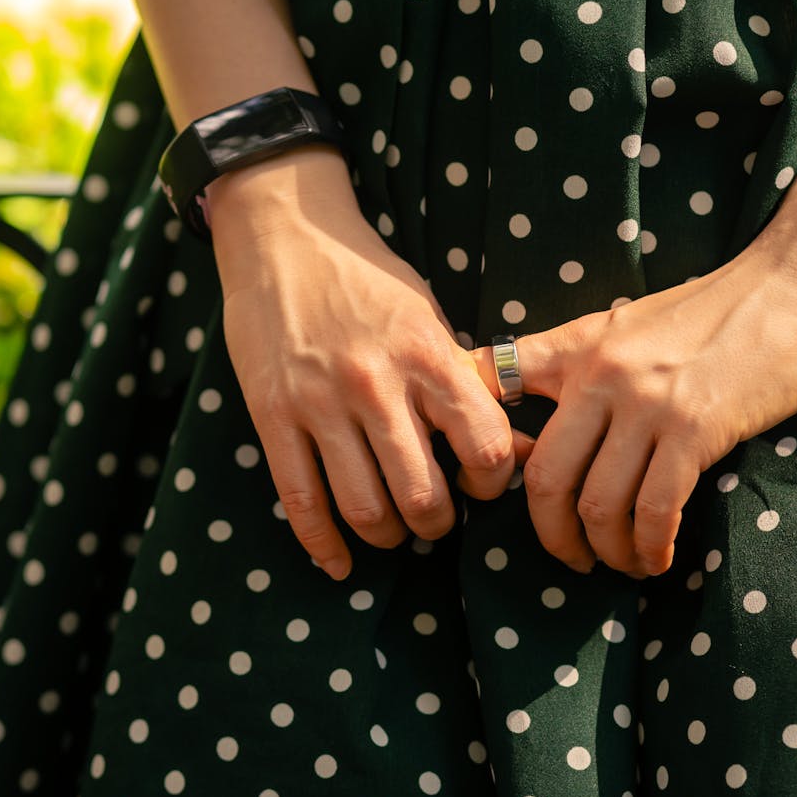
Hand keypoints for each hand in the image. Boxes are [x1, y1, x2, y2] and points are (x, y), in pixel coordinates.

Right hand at [211, 147, 517, 580]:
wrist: (285, 233)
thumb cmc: (369, 279)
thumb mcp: (430, 318)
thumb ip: (466, 384)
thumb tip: (525, 447)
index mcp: (428, 355)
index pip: (485, 448)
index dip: (492, 483)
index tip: (479, 483)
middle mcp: (377, 383)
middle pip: (423, 497)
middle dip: (436, 525)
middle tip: (434, 518)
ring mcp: (319, 402)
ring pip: (364, 508)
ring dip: (386, 536)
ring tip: (392, 529)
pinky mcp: (272, 414)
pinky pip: (301, 500)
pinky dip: (322, 545)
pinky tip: (339, 563)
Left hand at [465, 247, 796, 577]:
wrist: (791, 286)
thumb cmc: (715, 311)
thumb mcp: (628, 322)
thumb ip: (583, 361)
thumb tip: (551, 413)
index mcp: (576, 347)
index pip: (491, 382)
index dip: (476, 439)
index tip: (482, 485)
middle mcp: (600, 375)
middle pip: (544, 477)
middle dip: (551, 534)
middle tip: (571, 557)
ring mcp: (646, 404)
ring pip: (599, 504)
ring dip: (608, 549)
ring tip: (622, 563)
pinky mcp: (695, 429)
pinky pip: (656, 508)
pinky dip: (651, 546)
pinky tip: (658, 558)